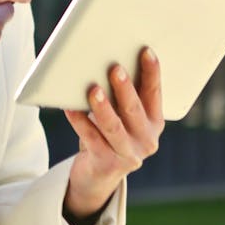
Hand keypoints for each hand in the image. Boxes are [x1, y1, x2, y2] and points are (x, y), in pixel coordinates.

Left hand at [62, 47, 163, 217]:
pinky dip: (79, 122)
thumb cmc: (109, 131)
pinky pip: (90, 138)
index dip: (152, 73)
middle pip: (133, 110)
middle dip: (124, 88)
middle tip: (115, 68)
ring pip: (113, 127)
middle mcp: (146, 140)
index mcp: (155, 122)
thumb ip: (122, 94)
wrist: (98, 173)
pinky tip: (69, 107)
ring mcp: (128, 154)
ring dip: (103, 107)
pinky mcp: (107, 164)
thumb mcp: (123, 115)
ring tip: (93, 90)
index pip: (155, 94)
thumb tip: (107, 59)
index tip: (146, 51)